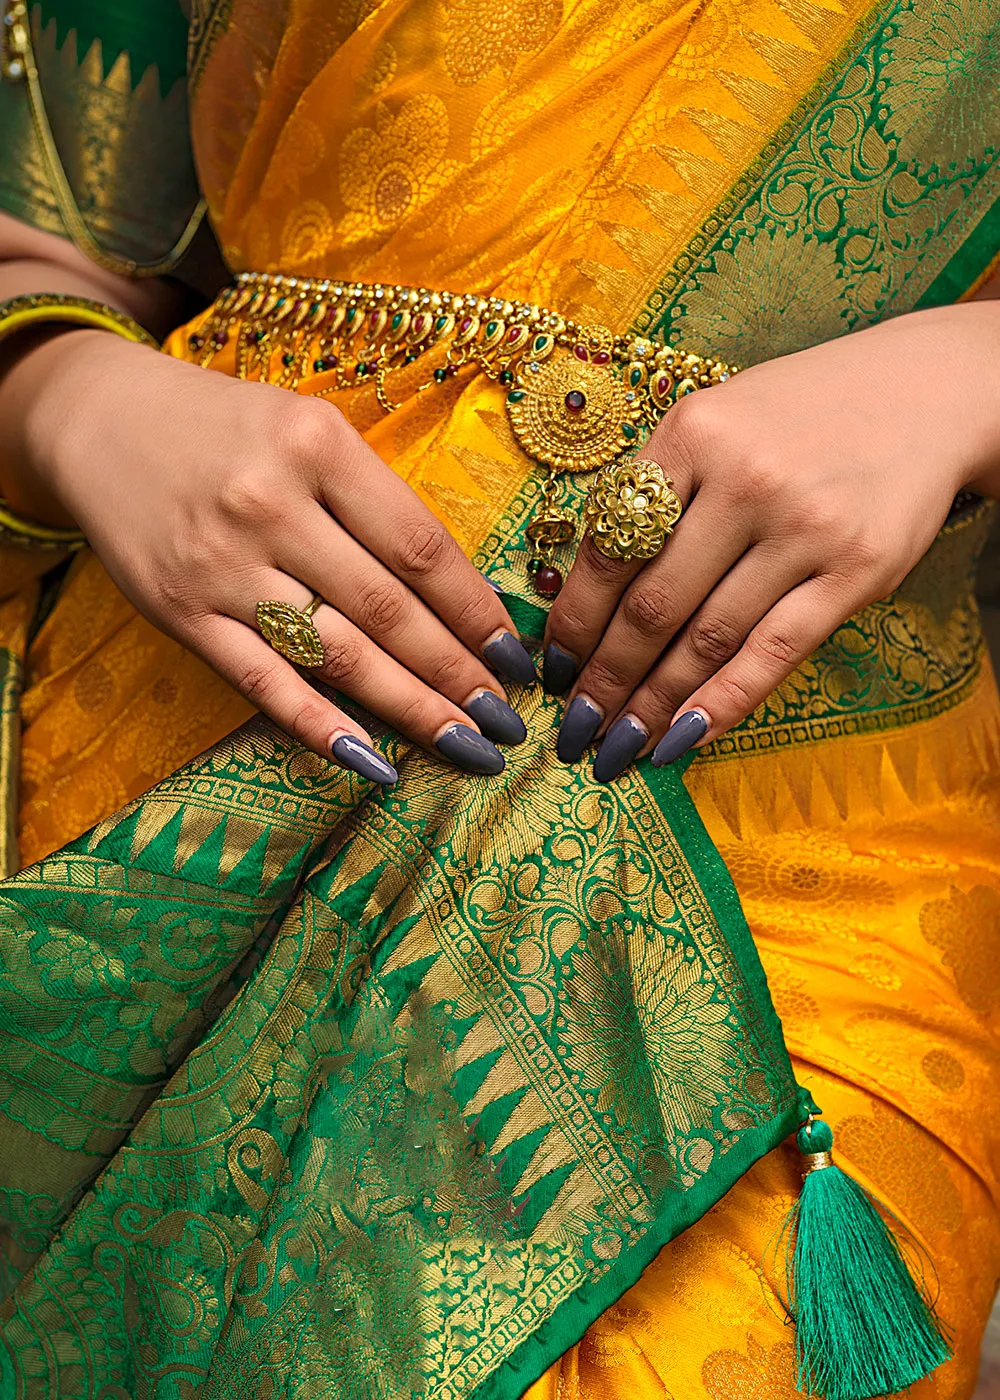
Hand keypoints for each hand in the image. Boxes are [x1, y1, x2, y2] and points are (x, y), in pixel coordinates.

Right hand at [9, 331, 537, 782]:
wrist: (100, 419)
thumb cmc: (229, 429)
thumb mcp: (309, 430)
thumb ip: (373, 501)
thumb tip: (460, 596)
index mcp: (318, 445)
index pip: (419, 547)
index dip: (476, 612)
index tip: (516, 657)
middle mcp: (270, 504)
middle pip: (386, 610)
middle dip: (457, 674)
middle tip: (507, 723)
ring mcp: (221, 564)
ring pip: (335, 653)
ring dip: (410, 709)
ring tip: (466, 746)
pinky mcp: (180, 612)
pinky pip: (262, 681)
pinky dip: (320, 726)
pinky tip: (373, 762)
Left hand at [543, 302, 999, 780]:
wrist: (925, 393)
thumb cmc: (795, 417)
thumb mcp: (714, 422)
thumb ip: (656, 494)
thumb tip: (588, 599)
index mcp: (693, 434)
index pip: (611, 547)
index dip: (575, 621)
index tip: (554, 668)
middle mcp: (746, 478)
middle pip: (653, 603)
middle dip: (605, 678)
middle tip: (578, 728)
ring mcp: (806, 527)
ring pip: (709, 638)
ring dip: (654, 703)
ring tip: (620, 746)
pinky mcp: (858, 570)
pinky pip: (775, 653)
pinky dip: (724, 703)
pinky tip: (683, 738)